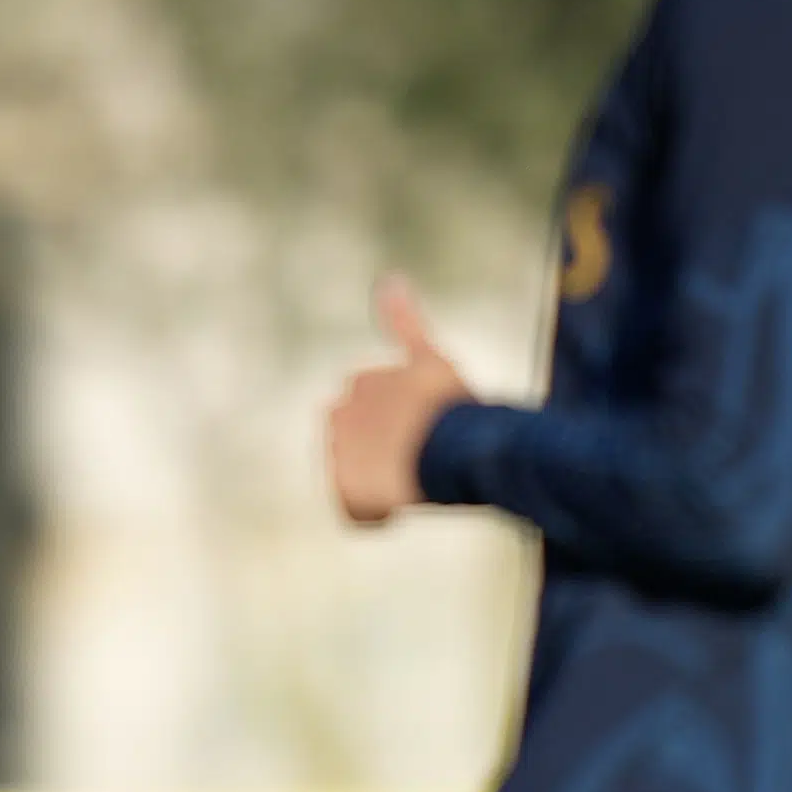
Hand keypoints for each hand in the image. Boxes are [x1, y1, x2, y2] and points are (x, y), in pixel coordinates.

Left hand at [327, 274, 472, 524]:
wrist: (451, 444)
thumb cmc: (451, 402)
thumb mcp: (431, 358)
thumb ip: (405, 320)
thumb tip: (390, 277)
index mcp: (360, 383)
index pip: (380, 409)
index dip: (410, 423)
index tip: (432, 428)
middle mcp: (340, 414)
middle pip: (368, 443)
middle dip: (390, 450)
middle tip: (425, 455)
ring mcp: (339, 454)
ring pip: (364, 475)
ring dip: (385, 480)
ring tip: (416, 478)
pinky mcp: (344, 491)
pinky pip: (360, 512)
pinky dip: (377, 514)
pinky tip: (400, 508)